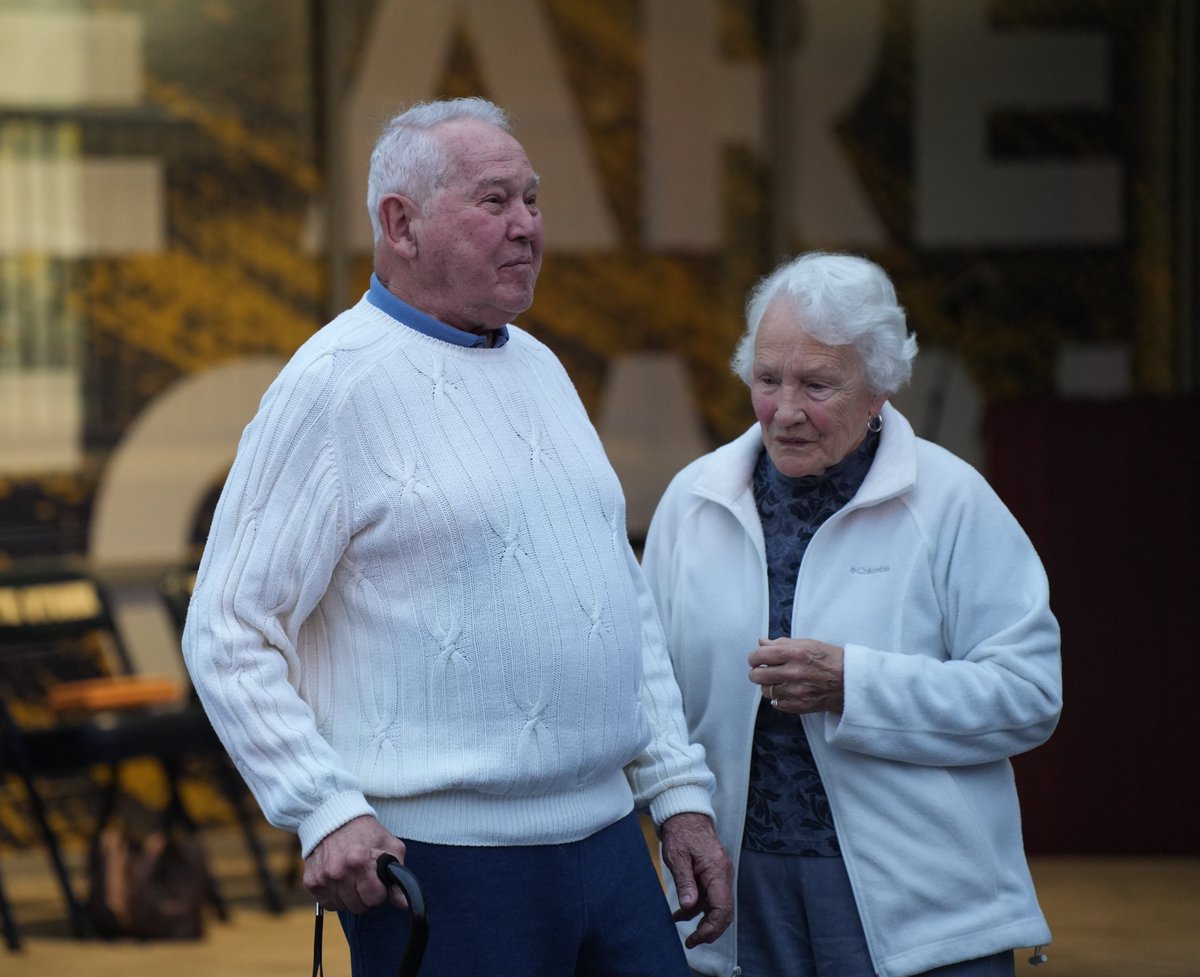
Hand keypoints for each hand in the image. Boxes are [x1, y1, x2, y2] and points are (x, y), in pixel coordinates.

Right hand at [303, 815, 408, 912]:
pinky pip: (328, 904)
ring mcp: (322, 878)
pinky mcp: (310, 882)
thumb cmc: (366, 833)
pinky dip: (335, 896)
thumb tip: (404, 903)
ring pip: (343, 907)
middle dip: (365, 895)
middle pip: (359, 906)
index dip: (380, 891)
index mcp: (359, 861)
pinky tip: (339, 880)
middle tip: (365, 877)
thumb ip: (398, 877)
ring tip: (352, 877)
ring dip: (350, 897)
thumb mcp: (390, 847)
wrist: (335, 819)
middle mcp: (338, 872)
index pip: (374, 898)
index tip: (378, 880)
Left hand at [659, 812, 732, 946]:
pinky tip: (680, 914)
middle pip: (724, 911)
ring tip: (685, 932)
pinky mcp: (712, 874)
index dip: (711, 927)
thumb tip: (688, 907)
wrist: (685, 812)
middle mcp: (722, 874)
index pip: (722, 907)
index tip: (696, 938)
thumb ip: (684, 881)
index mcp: (717, 870)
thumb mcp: (677, 856)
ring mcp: (718, 874)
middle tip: (692, 942)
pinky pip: (709, 897)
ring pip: (717, 906)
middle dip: (710, 930)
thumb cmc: (681, 830)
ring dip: (703, 921)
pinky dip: (697, 908)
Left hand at [749, 637, 845, 713]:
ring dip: (767, 685)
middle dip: (756, 672)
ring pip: (766, 691)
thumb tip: (761, 642)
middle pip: (758, 675)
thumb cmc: (832, 660)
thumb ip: (782, 643)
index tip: (755, 659)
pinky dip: (778, 698)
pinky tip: (786, 691)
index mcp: (795, 653)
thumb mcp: (808, 643)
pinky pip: (777, 704)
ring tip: (776, 681)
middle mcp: (794, 673)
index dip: (753, 657)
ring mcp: (796, 692)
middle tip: (761, 670)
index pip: (760, 656)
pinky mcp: (800, 706)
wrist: (852, 682)